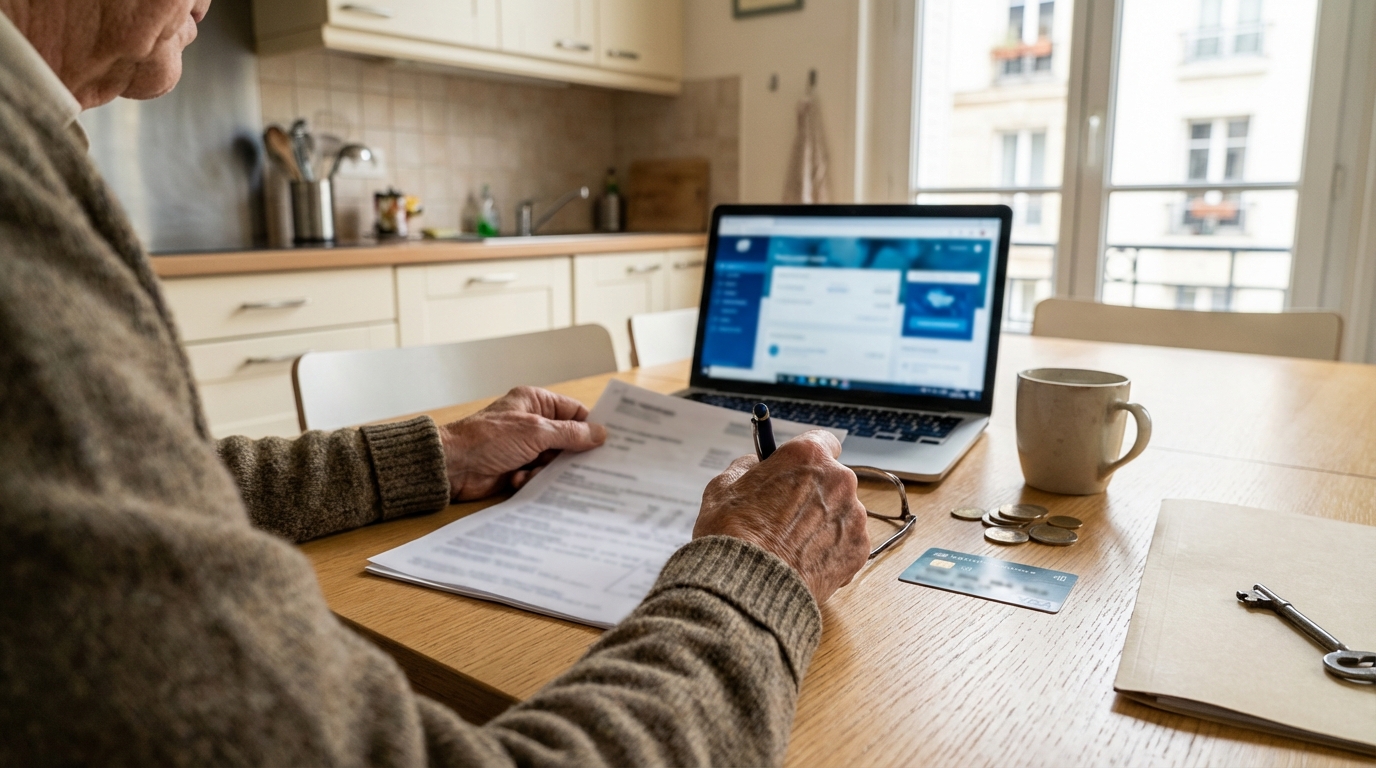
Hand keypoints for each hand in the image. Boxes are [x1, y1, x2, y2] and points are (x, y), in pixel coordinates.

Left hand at [439, 386, 606, 500]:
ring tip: (537, 470)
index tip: (610, 441)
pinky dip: (533, 479)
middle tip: (590, 466)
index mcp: (536, 403)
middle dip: (572, 454)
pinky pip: (541, 476)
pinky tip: (519, 478)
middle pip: (568, 439)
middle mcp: (532, 423)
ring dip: (547, 469)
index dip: (591, 426)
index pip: (574, 411)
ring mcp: (526, 447)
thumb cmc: (487, 439)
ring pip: (555, 461)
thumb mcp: (535, 432)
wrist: (454, 467)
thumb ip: (570, 433)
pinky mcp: (519, 469)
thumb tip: (600, 434)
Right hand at [693, 431, 868, 604]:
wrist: (748, 583)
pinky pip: (846, 544)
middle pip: (832, 480)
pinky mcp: (858, 550)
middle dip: (813, 494)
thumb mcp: (724, 485)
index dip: (808, 457)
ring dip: (822, 524)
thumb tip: (755, 466)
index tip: (798, 468)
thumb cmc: (733, 534)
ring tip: (790, 545)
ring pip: (841, 513)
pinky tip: (802, 561)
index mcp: (808, 456)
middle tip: (785, 514)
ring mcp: (853, 516)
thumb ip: (747, 467)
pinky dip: (830, 551)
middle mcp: (839, 480)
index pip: (823, 441)